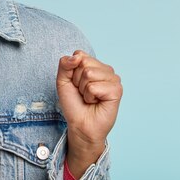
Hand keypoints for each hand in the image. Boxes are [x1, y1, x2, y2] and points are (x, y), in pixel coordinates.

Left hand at [56, 50, 122, 177]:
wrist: (80, 124)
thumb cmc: (74, 103)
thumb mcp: (63, 80)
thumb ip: (65, 64)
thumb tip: (77, 56)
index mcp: (96, 65)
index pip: (79, 54)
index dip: (72, 71)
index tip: (75, 84)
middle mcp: (107, 70)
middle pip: (84, 63)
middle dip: (77, 80)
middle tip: (83, 93)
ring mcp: (114, 79)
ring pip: (88, 73)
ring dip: (83, 89)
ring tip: (89, 98)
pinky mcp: (117, 90)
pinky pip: (94, 86)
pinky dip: (89, 97)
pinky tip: (96, 102)